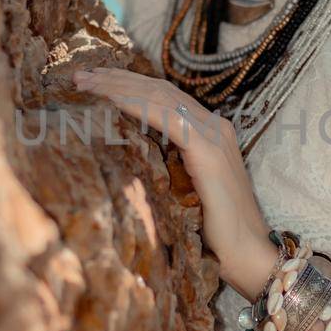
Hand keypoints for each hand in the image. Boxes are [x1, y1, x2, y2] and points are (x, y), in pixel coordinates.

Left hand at [70, 67, 277, 300]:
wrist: (250, 256)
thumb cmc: (216, 234)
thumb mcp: (185, 192)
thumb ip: (167, 169)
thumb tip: (128, 160)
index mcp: (210, 133)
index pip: (164, 98)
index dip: (129, 85)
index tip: (95, 82)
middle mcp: (215, 126)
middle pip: (159, 90)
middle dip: (118, 79)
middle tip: (80, 75)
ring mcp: (214, 136)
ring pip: (159, 97)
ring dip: (119, 87)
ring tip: (85, 82)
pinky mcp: (209, 152)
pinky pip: (166, 117)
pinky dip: (135, 104)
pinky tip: (109, 100)